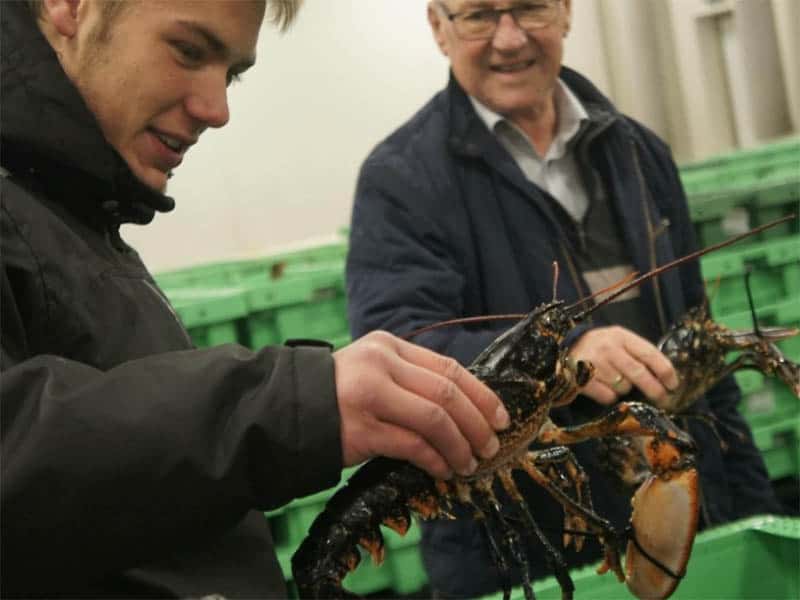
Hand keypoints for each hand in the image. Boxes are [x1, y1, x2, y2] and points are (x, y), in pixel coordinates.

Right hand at [333, 331, 509, 479]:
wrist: (285, 411)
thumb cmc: (338, 396)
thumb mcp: (374, 371)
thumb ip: (412, 380)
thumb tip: (467, 408)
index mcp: (389, 346)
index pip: (448, 367)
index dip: (481, 394)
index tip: (501, 417)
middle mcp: (380, 365)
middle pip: (447, 392)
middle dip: (478, 423)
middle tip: (491, 445)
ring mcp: (369, 395)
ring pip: (435, 420)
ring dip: (461, 446)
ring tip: (470, 463)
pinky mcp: (361, 428)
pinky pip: (413, 446)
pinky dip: (436, 460)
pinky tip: (444, 470)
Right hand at [568, 326, 677, 406]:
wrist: (563, 349)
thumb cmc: (598, 347)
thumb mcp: (617, 341)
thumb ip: (637, 353)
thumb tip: (663, 378)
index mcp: (620, 336)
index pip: (649, 353)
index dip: (665, 371)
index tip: (673, 385)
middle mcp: (608, 347)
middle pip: (639, 373)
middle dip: (655, 390)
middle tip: (663, 400)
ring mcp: (594, 363)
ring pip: (623, 387)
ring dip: (624, 390)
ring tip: (616, 382)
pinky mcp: (582, 379)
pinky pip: (607, 396)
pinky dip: (609, 397)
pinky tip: (603, 388)